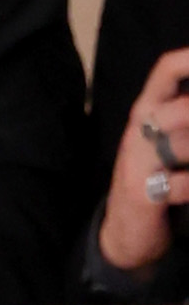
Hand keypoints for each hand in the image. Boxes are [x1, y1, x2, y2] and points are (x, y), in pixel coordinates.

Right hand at [99, 38, 188, 274]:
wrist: (123, 234)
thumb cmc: (155, 179)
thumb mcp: (166, 139)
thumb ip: (182, 114)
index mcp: (147, 111)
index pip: (167, 70)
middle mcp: (139, 130)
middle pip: (183, 108)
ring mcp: (137, 161)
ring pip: (185, 145)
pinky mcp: (142, 193)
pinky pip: (183, 182)